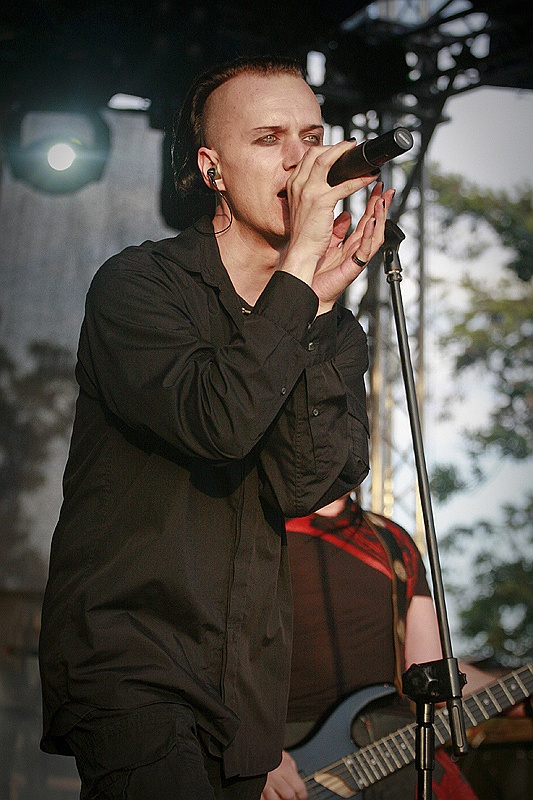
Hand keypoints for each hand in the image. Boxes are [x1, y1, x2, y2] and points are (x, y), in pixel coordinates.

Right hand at [261, 750, 307, 799]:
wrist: (255, 750)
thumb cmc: (270, 753)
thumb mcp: (285, 757)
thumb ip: (293, 770)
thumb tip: (299, 784)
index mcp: (285, 768)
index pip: (299, 788)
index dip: (302, 794)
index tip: (301, 796)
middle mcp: (275, 777)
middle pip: (289, 796)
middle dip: (292, 798)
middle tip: (291, 796)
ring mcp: (264, 784)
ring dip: (279, 799)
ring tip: (280, 795)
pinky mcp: (256, 788)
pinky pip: (264, 799)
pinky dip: (268, 799)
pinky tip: (270, 794)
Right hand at [279, 140, 381, 286]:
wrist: (300, 252)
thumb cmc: (304, 235)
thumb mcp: (304, 209)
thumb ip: (314, 196)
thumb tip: (331, 189)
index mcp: (294, 185)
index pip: (308, 157)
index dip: (324, 150)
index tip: (338, 149)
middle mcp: (298, 185)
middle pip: (315, 153)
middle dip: (335, 147)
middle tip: (350, 146)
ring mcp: (308, 192)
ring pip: (326, 161)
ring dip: (345, 154)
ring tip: (360, 155)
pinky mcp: (321, 201)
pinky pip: (344, 185)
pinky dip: (359, 179)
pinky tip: (369, 178)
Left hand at [312, 181, 394, 313]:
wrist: (310, 290)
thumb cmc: (318, 272)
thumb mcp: (328, 243)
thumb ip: (338, 230)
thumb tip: (346, 215)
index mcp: (351, 243)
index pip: (366, 219)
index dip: (372, 203)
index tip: (377, 186)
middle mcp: (357, 249)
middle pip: (374, 225)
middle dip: (382, 207)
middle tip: (387, 189)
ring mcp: (357, 258)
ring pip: (375, 235)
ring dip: (380, 218)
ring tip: (382, 202)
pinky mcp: (354, 266)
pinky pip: (365, 250)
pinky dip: (369, 236)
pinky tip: (371, 223)